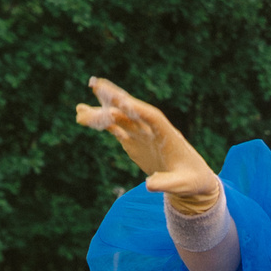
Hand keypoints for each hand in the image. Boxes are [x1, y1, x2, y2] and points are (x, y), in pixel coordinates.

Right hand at [76, 77, 218, 215]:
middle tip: (95, 85)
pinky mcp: (135, 141)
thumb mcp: (181, 185)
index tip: (120, 99)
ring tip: (78, 111)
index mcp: (168, 135)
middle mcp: (153, 130)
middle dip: (115, 98)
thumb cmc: (191, 180)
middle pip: (133, 110)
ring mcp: (143, 134)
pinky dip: (101, 123)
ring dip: (101, 112)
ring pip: (120, 118)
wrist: (192, 179)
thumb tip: (149, 184)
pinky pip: (116, 128)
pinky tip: (84, 118)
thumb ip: (166, 184)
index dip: (136, 108)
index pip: (151, 117)